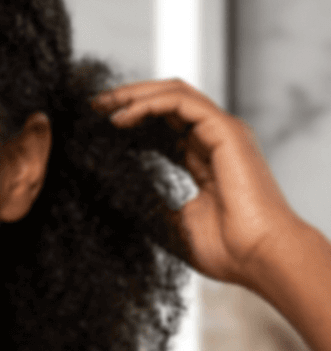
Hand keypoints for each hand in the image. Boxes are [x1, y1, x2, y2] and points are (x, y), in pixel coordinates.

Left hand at [93, 78, 301, 288]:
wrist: (257, 257)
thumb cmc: (225, 251)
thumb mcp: (173, 227)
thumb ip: (151, 206)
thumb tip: (118, 197)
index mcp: (204, 161)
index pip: (164, 128)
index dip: (132, 122)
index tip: (97, 127)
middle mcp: (214, 140)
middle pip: (167, 103)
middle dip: (128, 100)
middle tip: (93, 106)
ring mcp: (222, 132)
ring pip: (174, 93)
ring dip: (134, 95)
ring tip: (101, 106)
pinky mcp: (225, 130)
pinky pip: (181, 103)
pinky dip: (148, 104)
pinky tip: (121, 118)